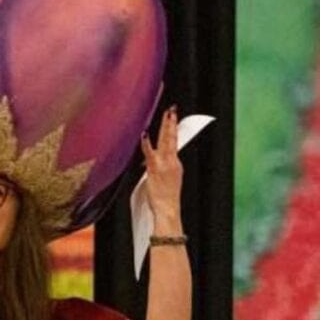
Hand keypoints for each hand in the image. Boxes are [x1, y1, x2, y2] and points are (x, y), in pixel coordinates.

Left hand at [140, 105, 183, 226]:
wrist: (168, 209)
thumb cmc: (165, 200)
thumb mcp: (166, 182)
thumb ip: (158, 170)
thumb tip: (149, 164)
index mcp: (175, 164)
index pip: (174, 143)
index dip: (174, 130)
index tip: (173, 119)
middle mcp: (172, 162)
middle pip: (172, 139)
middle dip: (172, 123)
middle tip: (172, 110)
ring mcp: (164, 164)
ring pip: (165, 141)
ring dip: (165, 126)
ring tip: (167, 114)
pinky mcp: (155, 168)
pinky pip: (150, 152)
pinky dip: (147, 143)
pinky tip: (145, 134)